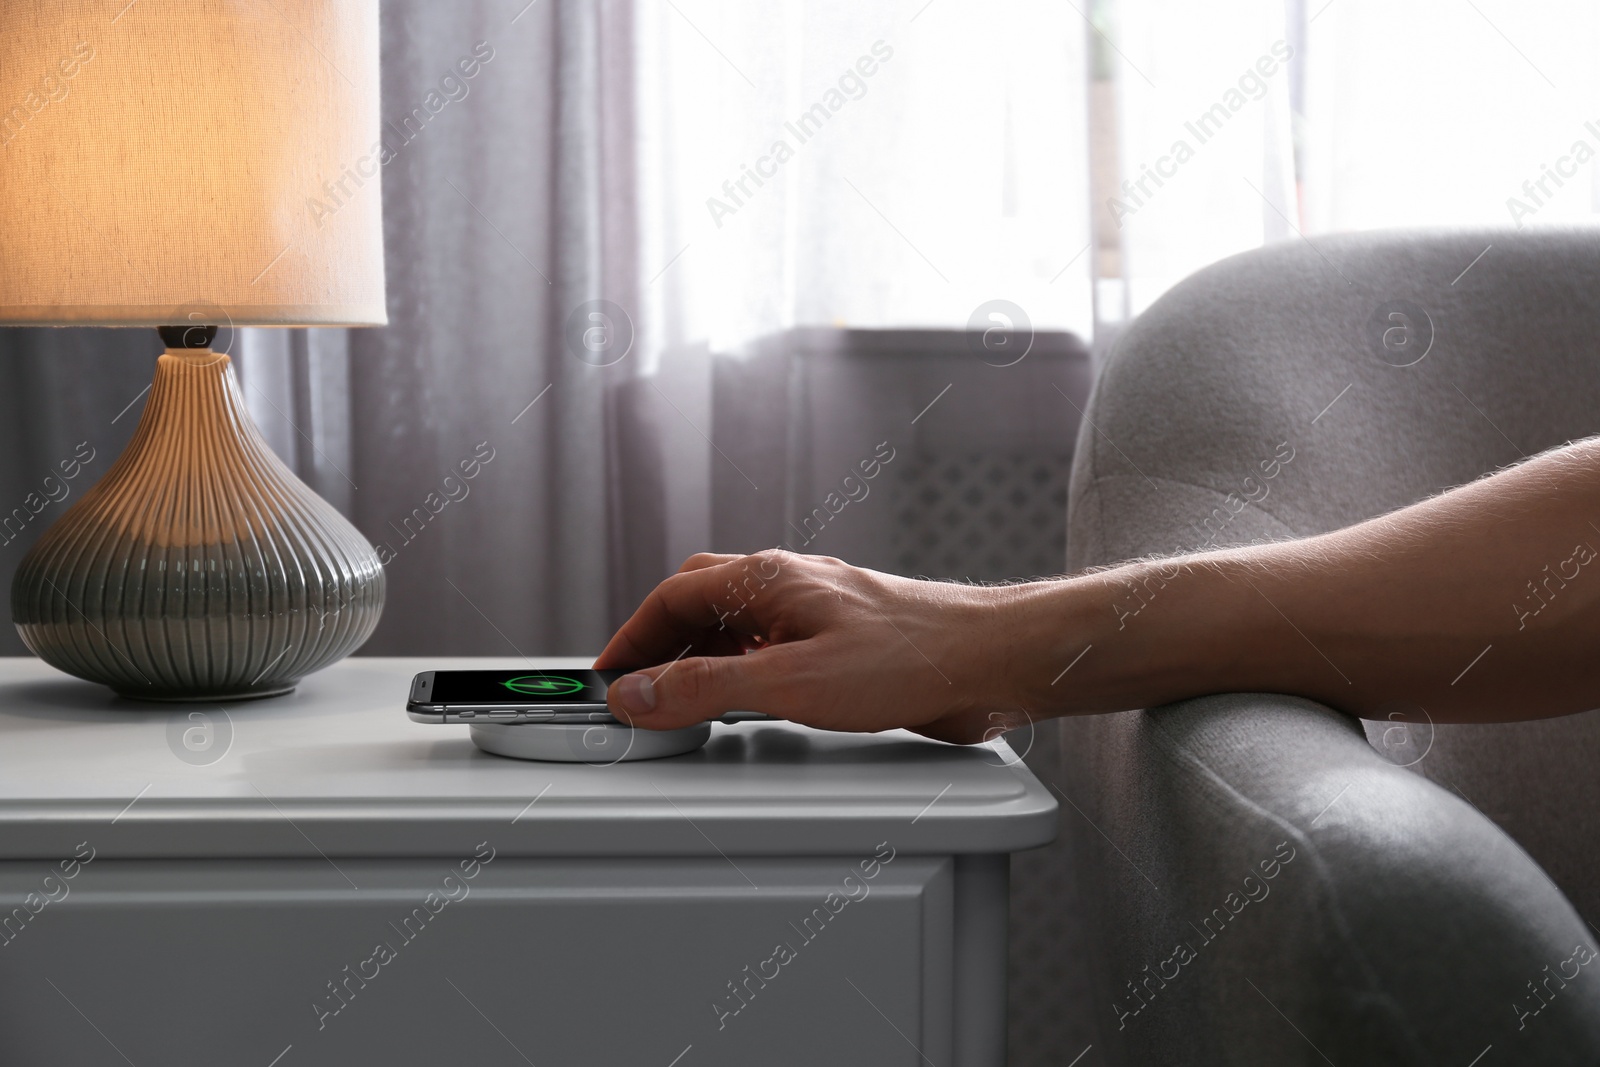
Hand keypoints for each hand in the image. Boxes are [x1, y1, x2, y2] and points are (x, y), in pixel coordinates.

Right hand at [593, 551, 1031, 742]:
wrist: (988, 660)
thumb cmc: (908, 656)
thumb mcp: (788, 682)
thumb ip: (706, 687)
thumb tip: (639, 693)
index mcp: (767, 579)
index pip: (672, 598)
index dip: (631, 639)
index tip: (607, 676)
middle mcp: (790, 585)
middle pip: (700, 601)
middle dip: (660, 640)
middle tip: (636, 684)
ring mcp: (819, 610)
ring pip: (739, 622)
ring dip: (701, 654)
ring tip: (680, 696)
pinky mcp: (846, 639)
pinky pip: (774, 643)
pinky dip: (742, 667)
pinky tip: (749, 697)